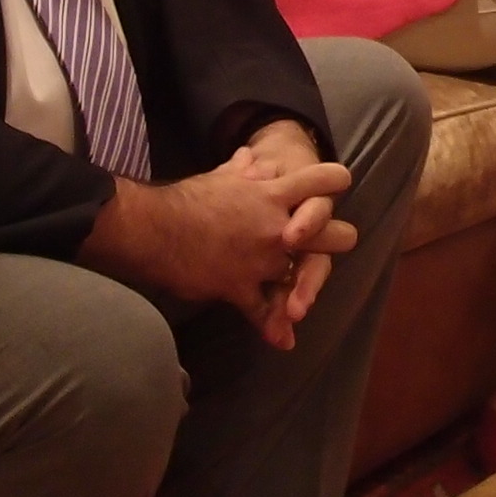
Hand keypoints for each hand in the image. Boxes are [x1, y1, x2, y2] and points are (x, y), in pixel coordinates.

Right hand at [82, 151, 357, 344]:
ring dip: (307, 287)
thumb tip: (248, 155)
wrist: (154, 227)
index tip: (341, 181)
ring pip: (304, 275)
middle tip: (334, 241)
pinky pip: (265, 311)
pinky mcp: (242, 286)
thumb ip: (240, 170)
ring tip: (306, 297)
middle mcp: (277, 226)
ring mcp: (262, 259)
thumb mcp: (218, 177)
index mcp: (272, 194)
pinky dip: (274, 327)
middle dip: (335, 238)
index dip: (333, 180)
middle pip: (332, 233)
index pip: (319, 181)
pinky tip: (284, 340)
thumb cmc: (185, 199)